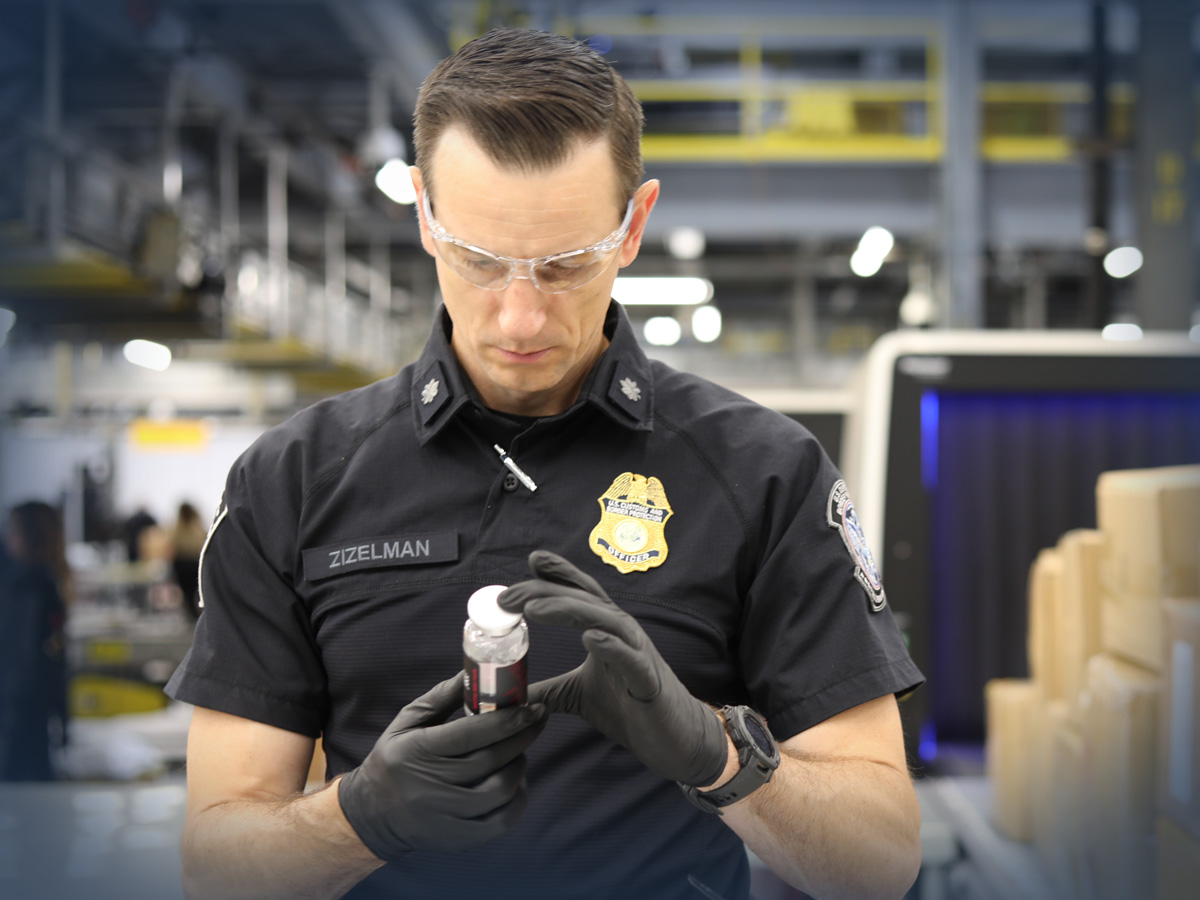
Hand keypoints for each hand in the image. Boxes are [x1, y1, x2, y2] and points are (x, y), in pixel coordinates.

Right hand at [338, 672, 546, 860]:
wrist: (372, 816)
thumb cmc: (394, 760)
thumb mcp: (407, 722)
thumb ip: (441, 697)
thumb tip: (473, 674)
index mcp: (417, 751)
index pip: (470, 734)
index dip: (506, 720)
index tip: (531, 707)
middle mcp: (430, 786)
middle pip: (490, 760)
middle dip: (522, 736)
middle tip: (537, 720)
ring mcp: (444, 816)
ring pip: (499, 791)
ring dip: (519, 766)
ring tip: (521, 751)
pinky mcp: (456, 839)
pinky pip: (500, 822)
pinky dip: (517, 801)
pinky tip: (517, 783)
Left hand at [500, 550, 727, 786]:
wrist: (674, 738)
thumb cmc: (630, 709)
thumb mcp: (577, 695)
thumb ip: (548, 690)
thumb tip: (512, 694)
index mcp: (606, 630)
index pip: (580, 594)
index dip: (560, 573)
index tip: (533, 558)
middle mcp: (621, 633)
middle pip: (582, 600)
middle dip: (544, 592)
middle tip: (507, 596)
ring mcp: (636, 653)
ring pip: (602, 620)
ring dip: (568, 610)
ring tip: (535, 609)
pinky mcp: (647, 680)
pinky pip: (629, 658)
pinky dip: (610, 645)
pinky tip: (589, 637)